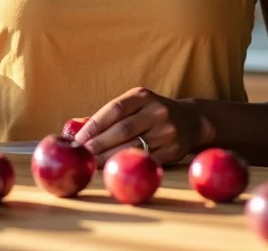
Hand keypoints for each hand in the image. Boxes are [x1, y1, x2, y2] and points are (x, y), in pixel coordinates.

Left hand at [75, 87, 214, 165]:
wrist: (190, 121)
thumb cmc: (151, 113)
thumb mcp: (136, 104)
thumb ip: (112, 115)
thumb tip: (77, 131)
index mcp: (142, 95)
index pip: (114, 109)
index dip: (95, 124)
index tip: (79, 139)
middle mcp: (156, 111)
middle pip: (122, 130)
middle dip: (98, 144)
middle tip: (81, 155)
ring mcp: (166, 131)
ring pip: (132, 147)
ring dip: (109, 158)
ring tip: (92, 164)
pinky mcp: (173, 150)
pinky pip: (146, 161)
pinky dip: (128, 167)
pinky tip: (115, 171)